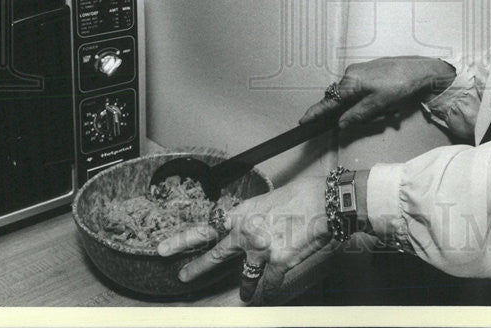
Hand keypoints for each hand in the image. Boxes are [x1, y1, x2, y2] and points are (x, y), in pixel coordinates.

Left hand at [157, 178, 331, 303]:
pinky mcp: (278, 264)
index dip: (183, 240)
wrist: (325, 201)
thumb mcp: (268, 201)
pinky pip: (269, 285)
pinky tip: (271, 291)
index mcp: (242, 214)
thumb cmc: (301, 196)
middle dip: (196, 268)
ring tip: (244, 294)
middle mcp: (246, 233)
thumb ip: (252, 217)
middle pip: (215, 255)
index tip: (165, 248)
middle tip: (182, 276)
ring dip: (245, 288)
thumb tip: (246, 228)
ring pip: (245, 278)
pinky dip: (270, 290)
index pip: (206, 229)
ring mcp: (261, 250)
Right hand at [301, 56, 456, 127]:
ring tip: (388, 109)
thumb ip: (358, 114)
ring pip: (354, 96)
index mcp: (352, 81)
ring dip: (365, 107)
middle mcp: (352, 74)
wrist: (421, 70)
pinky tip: (388, 103)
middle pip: (342, 99)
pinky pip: (362, 90)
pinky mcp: (370, 72)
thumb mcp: (379, 104)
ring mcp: (361, 71)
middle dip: (352, 112)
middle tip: (375, 116)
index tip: (303, 120)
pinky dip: (370, 100)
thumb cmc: (401, 84)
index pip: (329, 100)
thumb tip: (341, 123)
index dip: (316, 112)